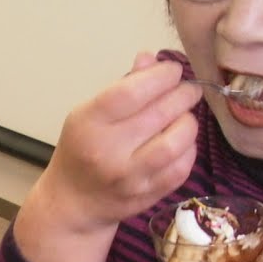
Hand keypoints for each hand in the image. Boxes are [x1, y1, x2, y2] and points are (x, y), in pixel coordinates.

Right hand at [12, 53, 200, 261]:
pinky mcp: (148, 195)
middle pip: (159, 114)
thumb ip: (122, 86)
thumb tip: (152, 59)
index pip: (131, 92)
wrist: (73, 202)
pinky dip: (188, 148)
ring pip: (176, 142)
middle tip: (188, 89)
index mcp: (89, 124)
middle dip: (182, 94)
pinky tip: (181, 141)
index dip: (160, 76)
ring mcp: (130, 178)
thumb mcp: (88, 113)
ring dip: (188, 122)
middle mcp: (108, 151)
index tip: (172, 70)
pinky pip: (182, 167)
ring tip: (185, 115)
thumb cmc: (81, 149)